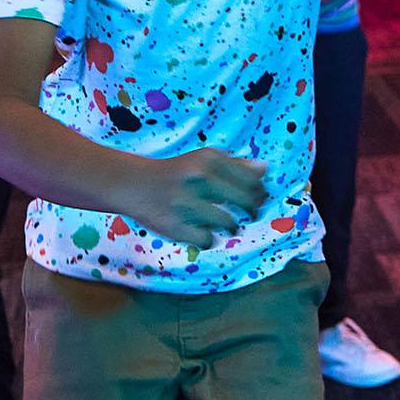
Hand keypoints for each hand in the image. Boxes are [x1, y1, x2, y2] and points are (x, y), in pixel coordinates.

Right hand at [123, 147, 268, 248]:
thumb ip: (234, 165)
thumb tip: (265, 169)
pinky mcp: (176, 226)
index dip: (259, 192)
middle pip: (245, 202)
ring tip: (225, 224)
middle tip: (249, 214)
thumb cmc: (177, 172)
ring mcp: (186, 203)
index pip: (252, 180)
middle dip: (251, 211)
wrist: (134, 185)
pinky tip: (203, 231)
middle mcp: (198, 178)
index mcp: (209, 159)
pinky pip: (208, 240)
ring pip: (229, 223)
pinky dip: (208, 238)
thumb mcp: (203, 160)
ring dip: (230, 226)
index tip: (258, 198)